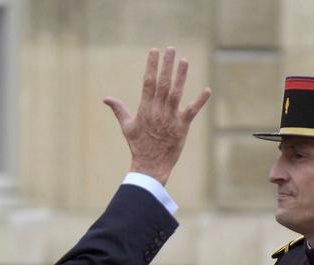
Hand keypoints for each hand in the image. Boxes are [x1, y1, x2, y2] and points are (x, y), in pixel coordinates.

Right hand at [104, 48, 210, 185]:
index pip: (148, 82)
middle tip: (171, 49)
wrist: (150, 166)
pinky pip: (192, 111)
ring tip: (184, 61)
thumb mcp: (127, 127)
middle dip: (166, 65)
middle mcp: (157, 111)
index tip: (154, 51)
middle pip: (163, 83)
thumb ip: (119, 110)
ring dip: (181, 76)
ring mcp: (170, 118)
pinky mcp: (182, 127)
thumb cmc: (138, 147)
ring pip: (176, 92)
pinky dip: (200, 101)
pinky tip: (207, 90)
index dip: (151, 66)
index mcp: (145, 109)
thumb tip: (106, 99)